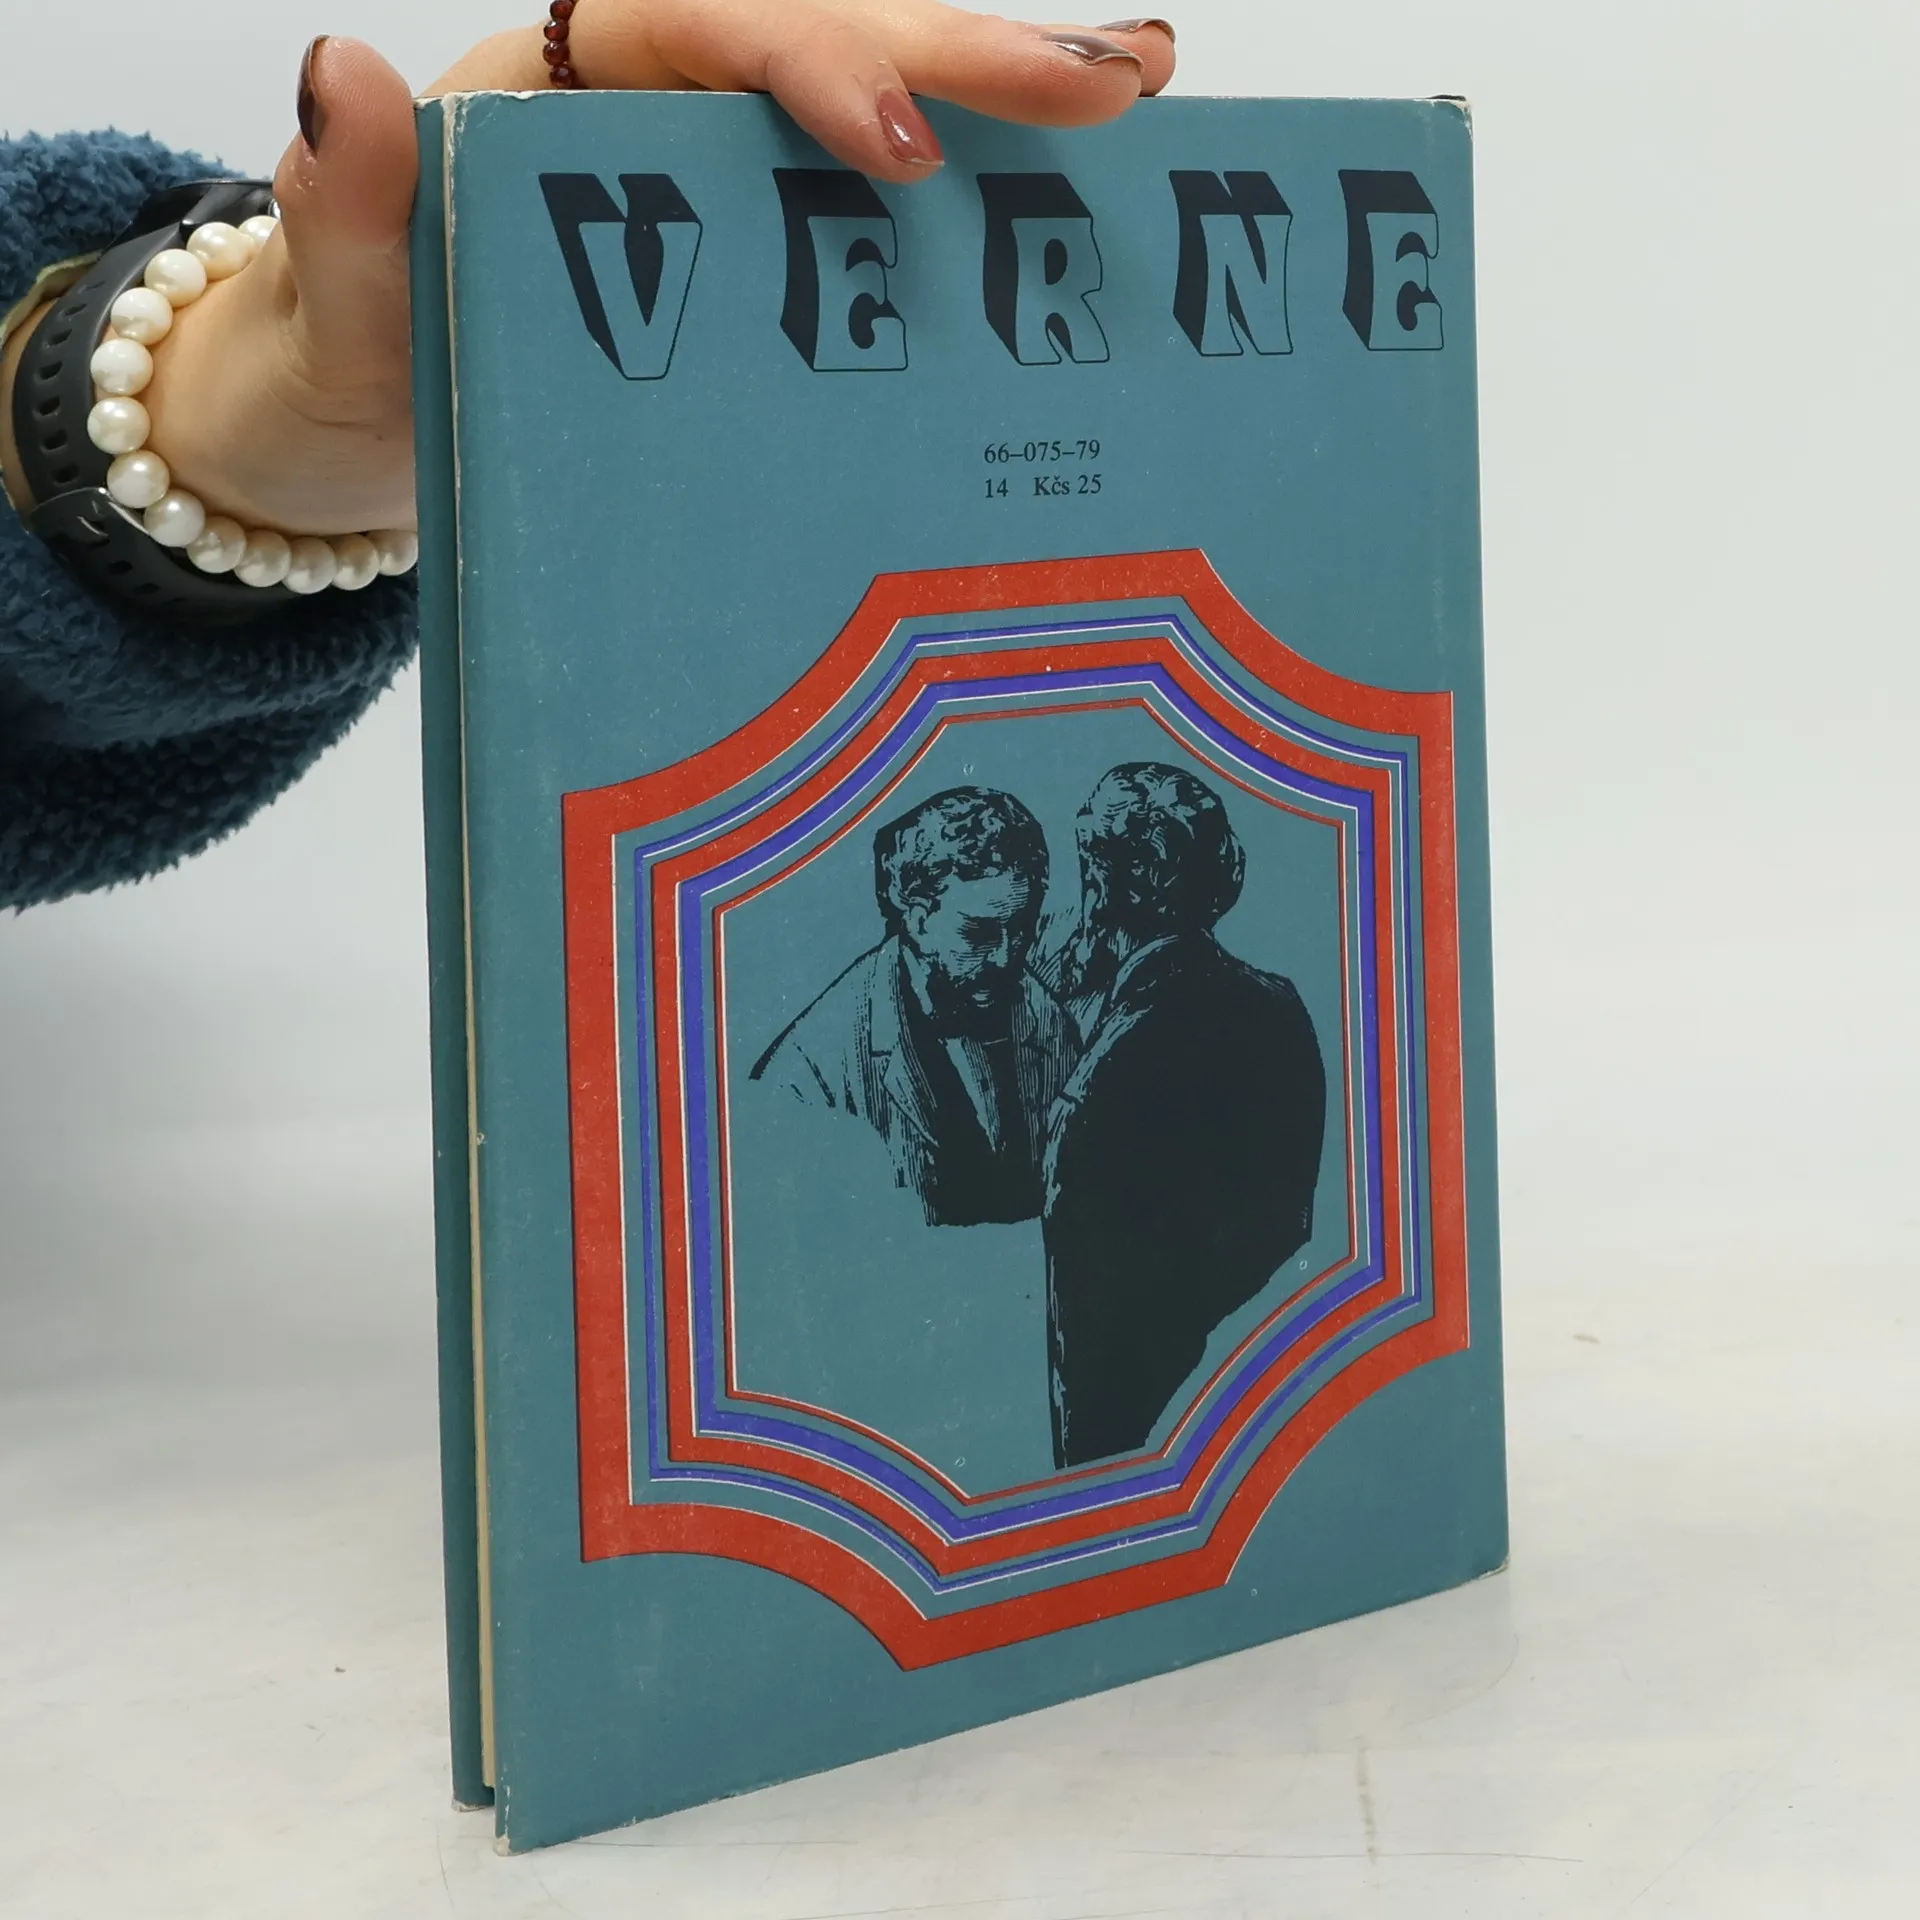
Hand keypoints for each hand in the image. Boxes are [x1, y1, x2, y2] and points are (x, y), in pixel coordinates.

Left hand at [1, 8, 1173, 545]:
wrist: (371, 427)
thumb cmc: (361, 358)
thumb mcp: (338, 304)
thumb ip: (346, 210)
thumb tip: (343, 83)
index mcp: (567, 82)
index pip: (708, 29)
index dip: (817, 66)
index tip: (901, 143)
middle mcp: (661, 101)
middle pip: (827, 34)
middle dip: (966, 54)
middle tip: (1107, 82)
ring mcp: (724, 174)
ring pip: (876, 93)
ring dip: (1001, 89)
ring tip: (1135, 88)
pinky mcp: (765, 251)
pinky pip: (876, 201)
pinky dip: (977, 188)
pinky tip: (1075, 178)